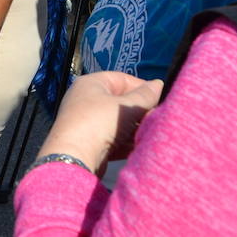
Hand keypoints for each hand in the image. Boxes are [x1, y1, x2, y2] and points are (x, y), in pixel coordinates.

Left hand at [38, 71, 163, 171]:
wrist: (75, 157)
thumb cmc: (99, 122)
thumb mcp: (126, 106)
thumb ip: (145, 96)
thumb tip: (159, 84)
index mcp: (91, 84)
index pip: (122, 79)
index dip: (142, 87)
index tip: (161, 98)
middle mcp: (87, 100)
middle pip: (121, 102)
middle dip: (141, 110)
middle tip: (158, 118)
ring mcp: (88, 122)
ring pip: (119, 122)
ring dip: (136, 128)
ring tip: (153, 133)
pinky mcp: (91, 143)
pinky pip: (114, 139)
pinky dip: (128, 142)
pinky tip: (142, 147)